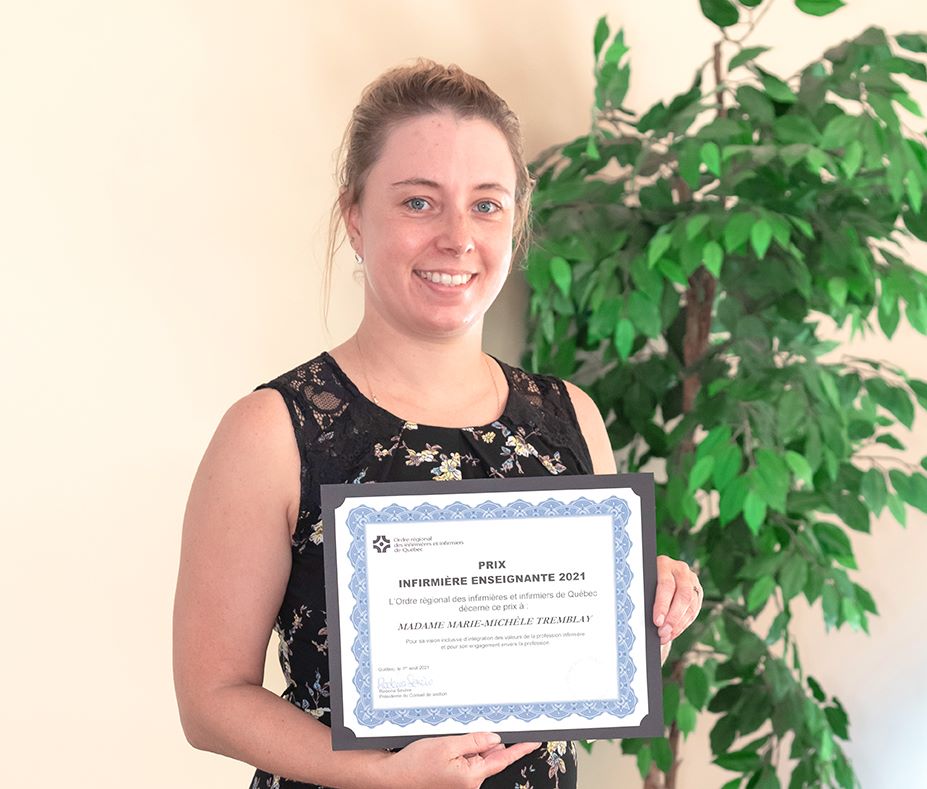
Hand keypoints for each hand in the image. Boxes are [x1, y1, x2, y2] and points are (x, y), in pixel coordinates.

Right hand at [379, 732, 540, 788]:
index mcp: (472, 776)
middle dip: (485, 742)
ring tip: (447, 743)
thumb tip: (495, 739)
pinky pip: (466, 763)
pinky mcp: (455, 782)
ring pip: (476, 758)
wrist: (393, 778)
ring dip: (470, 746)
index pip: (503, 759)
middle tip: (468, 732)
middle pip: (489, 756)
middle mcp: (470, 784)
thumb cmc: (414, 764)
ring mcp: (462, 784)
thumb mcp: (446, 745)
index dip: (520, 749)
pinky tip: (446, 748)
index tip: (534, 741)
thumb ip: (474, 741)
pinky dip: (462, 752)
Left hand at [653, 555, 701, 662]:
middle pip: (682, 595)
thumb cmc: (645, 581)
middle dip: (673, 618)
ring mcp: (691, 579)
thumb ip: (646, 595)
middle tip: (663, 632)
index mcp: (664, 563)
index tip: (657, 621)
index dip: (662, 605)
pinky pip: (694, 610)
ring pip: (690, 605)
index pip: (666, 585)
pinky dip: (684, 624)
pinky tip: (674, 632)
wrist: (657, 573)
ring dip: (678, 624)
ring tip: (666, 636)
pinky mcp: (697, 591)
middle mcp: (680, 569)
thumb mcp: (643, 582)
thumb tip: (643, 619)